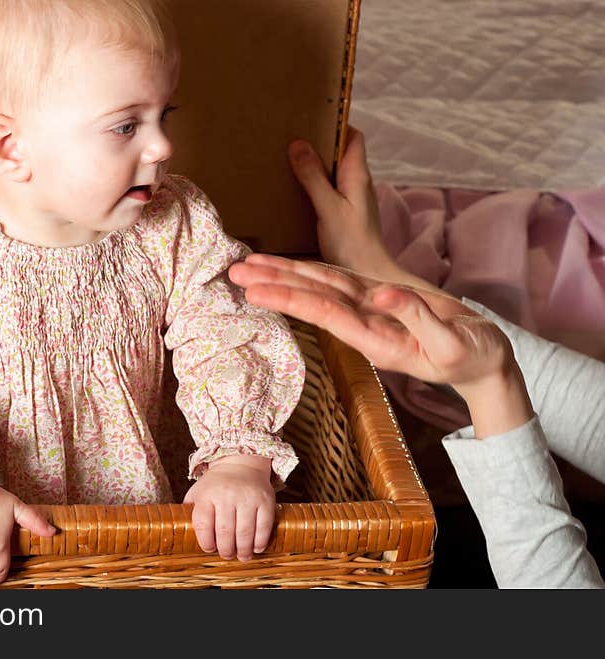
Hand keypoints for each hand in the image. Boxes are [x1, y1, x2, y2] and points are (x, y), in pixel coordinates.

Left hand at [184, 454, 274, 560]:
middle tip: (227, 555)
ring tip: (242, 556)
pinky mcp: (265, 501)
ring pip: (245, 533)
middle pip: (225, 532)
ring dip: (243, 550)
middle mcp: (226, 495)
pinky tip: (256, 548)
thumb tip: (180, 533)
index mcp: (207, 494)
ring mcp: (247, 497)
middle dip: (226, 550)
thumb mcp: (198, 492)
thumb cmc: (217, 484)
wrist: (242, 464)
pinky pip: (263, 527)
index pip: (202, 525)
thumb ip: (189, 510)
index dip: (205, 542)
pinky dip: (260, 542)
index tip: (209, 549)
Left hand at [229, 255, 533, 436]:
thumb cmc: (473, 356)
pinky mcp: (379, 301)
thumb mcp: (454, 343)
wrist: (483, 361)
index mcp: (377, 339)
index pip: (325, 313)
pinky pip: (340, 283)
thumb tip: (384, 294)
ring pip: (322, 287)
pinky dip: (313, 273)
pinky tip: (291, 266)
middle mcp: (365, 325)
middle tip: (234, 271)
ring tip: (250, 266)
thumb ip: (419, 318)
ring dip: (285, 276)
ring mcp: (369, 313)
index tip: (255, 290)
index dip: (289, 299)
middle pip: (312, 298)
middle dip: (273, 284)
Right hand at [288, 127, 391, 273]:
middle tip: (291, 136)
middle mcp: (358, 183)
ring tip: (287, 160)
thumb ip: (314, 177)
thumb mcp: (328, 208)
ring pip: (333, 171)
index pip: (353, 136)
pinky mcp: (343, 214)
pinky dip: (313, 185)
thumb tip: (298, 144)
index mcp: (358, 175)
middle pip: (340, 151)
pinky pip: (328, 189)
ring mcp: (352, 199)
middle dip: (318, 142)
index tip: (311, 117)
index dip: (336, 123)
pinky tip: (294, 191)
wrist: (367, 277)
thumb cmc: (353, 245)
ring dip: (313, 165)